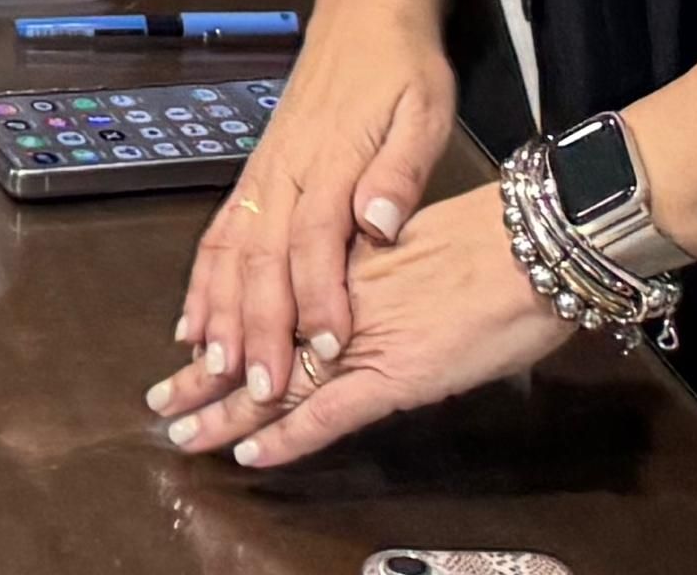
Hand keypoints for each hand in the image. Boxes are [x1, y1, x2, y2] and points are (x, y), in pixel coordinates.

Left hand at [149, 181, 567, 467]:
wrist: (534, 245)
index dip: (229, 328)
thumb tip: (354, 292)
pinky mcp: (393, 376)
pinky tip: (250, 454)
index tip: (193, 345)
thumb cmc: (492, 242)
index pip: (269, 304)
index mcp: (344, 266)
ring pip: (276, 383)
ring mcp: (361, 340)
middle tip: (162, 400)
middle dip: (207, 377)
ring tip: (183, 430)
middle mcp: (338, 300)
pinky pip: (326, 416)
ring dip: (225, 412)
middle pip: (259, 343)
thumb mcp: (418, 247)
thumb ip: (376, 272)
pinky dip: (286, 438)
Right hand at [170, 0, 451, 418]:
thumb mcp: (423, 112)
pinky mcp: (256, 174)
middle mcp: (285, 172)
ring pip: (228, 249)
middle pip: (260, 257)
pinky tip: (191, 320)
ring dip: (217, 309)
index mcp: (329, 162)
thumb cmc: (401, 68)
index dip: (318, 297)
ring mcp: (263, 173)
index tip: (325, 347)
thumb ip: (399, 170)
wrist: (364, 14)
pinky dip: (202, 280)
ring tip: (209, 365)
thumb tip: (382, 222)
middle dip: (255, 325)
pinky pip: (219, 233)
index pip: (316, 241)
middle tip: (257, 386)